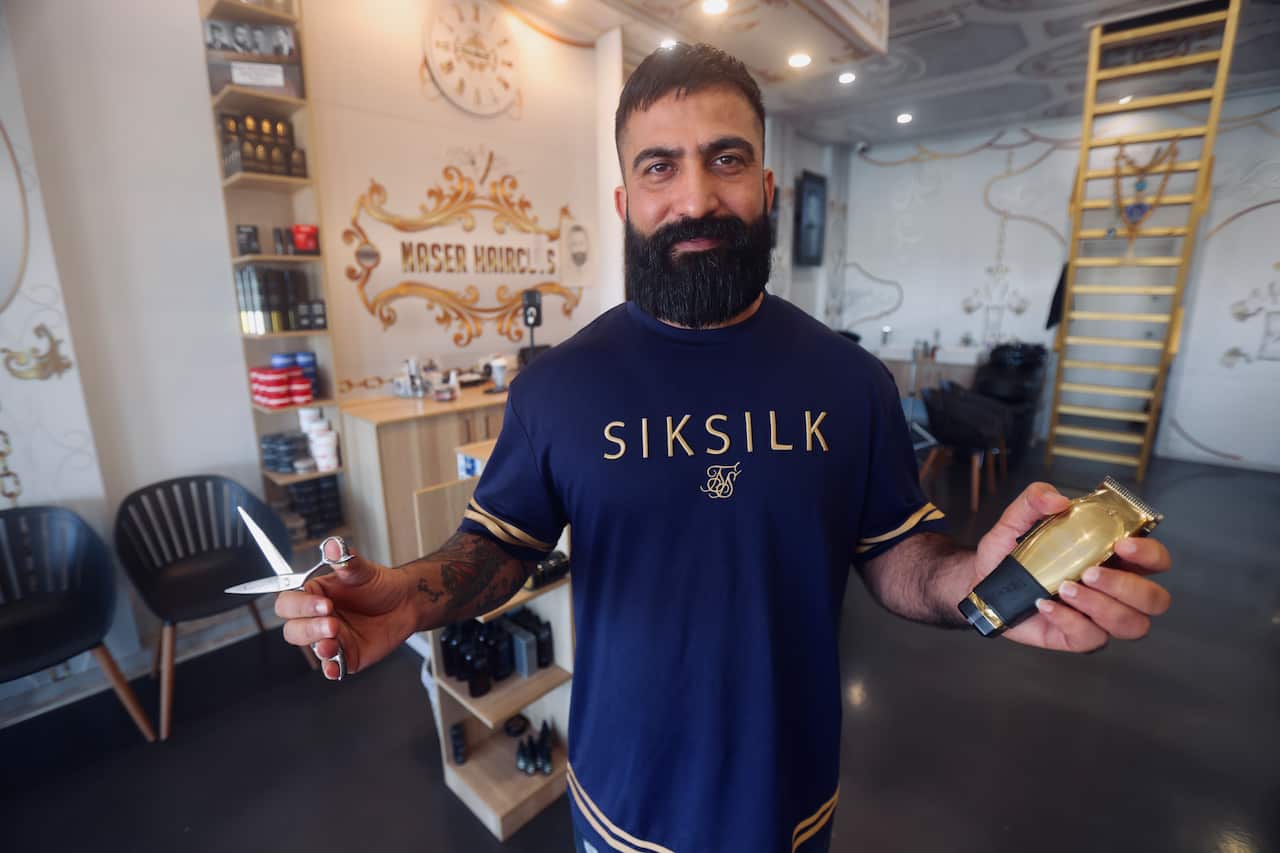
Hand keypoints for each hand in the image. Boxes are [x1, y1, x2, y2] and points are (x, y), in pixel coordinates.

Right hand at [275, 540, 414, 679]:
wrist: (405, 602)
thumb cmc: (378, 585)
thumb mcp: (362, 570)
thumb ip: (345, 561)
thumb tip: (332, 546)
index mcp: (312, 596)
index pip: (288, 603)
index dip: (301, 605)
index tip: (325, 603)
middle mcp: (315, 619)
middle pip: (293, 629)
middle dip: (310, 627)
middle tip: (333, 623)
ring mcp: (329, 639)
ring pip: (310, 648)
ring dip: (320, 646)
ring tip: (335, 640)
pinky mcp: (345, 656)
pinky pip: (332, 667)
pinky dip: (331, 668)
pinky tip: (335, 666)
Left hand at [973, 482, 1171, 652]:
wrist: (980, 583)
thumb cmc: (1009, 552)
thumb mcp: (1016, 519)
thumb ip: (1034, 499)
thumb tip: (1057, 499)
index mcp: (1113, 557)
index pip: (1155, 559)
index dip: (1150, 554)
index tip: (1122, 544)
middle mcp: (1114, 589)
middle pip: (1155, 599)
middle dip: (1128, 587)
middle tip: (1089, 572)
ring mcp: (1098, 617)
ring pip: (1131, 624)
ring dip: (1102, 606)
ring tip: (1064, 588)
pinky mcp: (1077, 637)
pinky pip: (1090, 638)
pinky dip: (1069, 620)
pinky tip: (1044, 605)